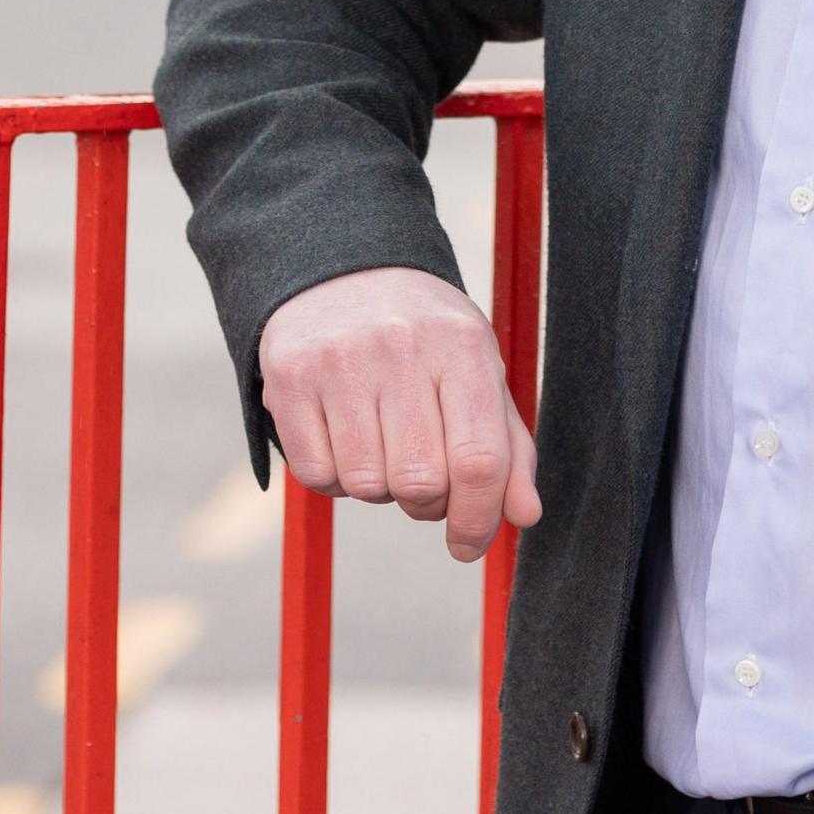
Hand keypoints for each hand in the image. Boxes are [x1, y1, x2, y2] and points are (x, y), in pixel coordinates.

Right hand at [257, 265, 541, 561]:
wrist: (342, 269)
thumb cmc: (425, 338)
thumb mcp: (477, 374)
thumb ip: (507, 448)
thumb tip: (525, 516)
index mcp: (462, 346)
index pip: (480, 461)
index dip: (479, 519)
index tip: (468, 544)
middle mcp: (400, 348)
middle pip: (421, 484)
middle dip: (426, 504)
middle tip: (422, 478)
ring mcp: (339, 360)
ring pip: (366, 487)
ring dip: (378, 489)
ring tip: (381, 446)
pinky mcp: (288, 377)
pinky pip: (315, 476)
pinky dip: (334, 478)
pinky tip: (344, 439)